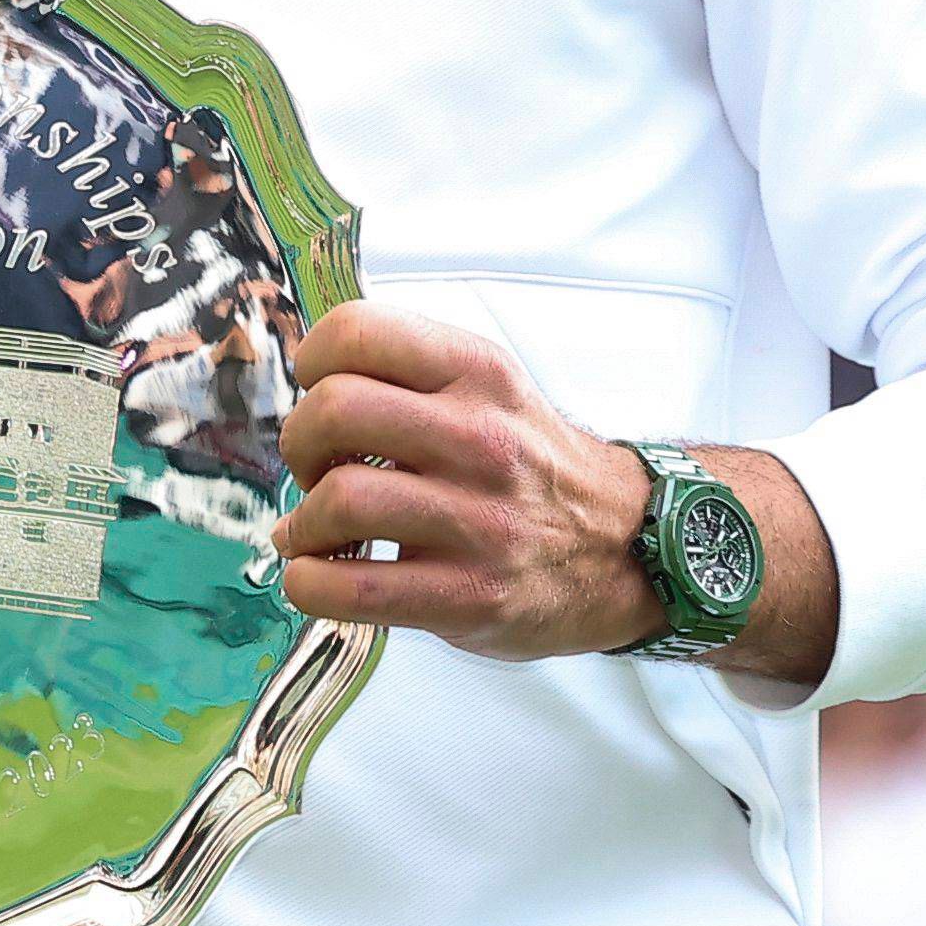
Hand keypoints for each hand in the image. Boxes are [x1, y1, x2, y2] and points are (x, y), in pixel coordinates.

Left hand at [269, 302, 661, 660]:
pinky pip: (350, 587)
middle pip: (333, 410)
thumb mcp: (491, 391)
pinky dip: (308, 582)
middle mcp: (481, 439)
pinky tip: (318, 575)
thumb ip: (410, 375)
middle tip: (313, 468)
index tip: (317, 390)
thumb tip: (306, 384)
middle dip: (299, 443)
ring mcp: (478, 521)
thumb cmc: (531, 467)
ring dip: (302, 522)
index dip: (313, 359)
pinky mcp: (469, 595)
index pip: (358, 331)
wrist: (626, 550)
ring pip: (339, 499)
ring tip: (316, 531)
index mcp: (479, 375)